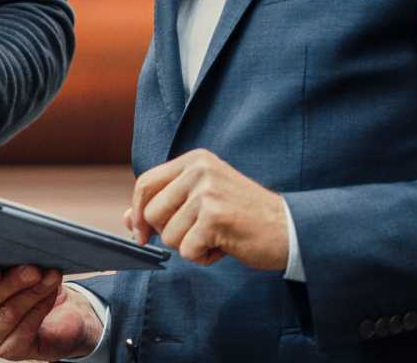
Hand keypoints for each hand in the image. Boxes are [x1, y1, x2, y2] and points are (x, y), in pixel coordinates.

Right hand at [0, 266, 102, 359]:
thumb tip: (18, 244)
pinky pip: (25, 329)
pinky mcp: (9, 351)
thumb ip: (8, 257)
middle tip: (34, 268)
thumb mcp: (14, 265)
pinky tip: (50, 294)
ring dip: (33, 293)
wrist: (54, 313)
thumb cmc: (26, 281)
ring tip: (50, 276)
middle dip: (14, 282)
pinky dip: (41, 307)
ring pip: (9, 314)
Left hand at [126, 148, 288, 269]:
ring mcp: (206, 191)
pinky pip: (188, 250)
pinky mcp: (215, 216)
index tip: (141, 233)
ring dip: (190, 246)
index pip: (146, 182)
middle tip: (197, 234)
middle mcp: (198, 169)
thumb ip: (166, 204)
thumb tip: (129, 219)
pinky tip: (224, 246)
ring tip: (216, 237)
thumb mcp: (201, 200)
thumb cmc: (242, 216)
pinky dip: (203, 257)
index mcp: (194, 160)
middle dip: (169, 233)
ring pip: (169, 235)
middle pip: (152, 212)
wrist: (288, 229)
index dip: (138, 211)